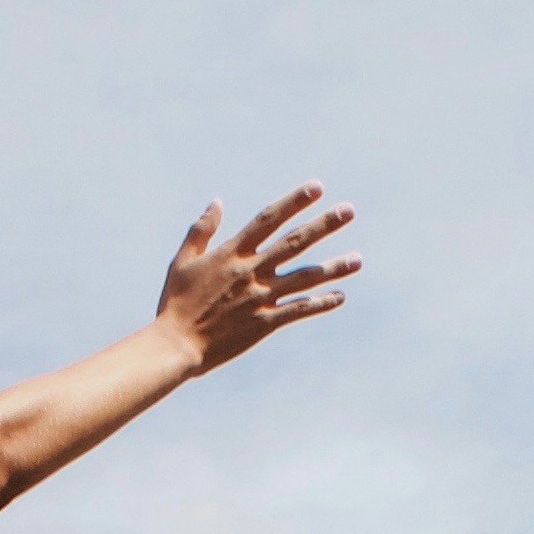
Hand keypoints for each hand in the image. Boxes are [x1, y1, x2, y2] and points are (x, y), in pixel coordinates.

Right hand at [155, 187, 357, 371]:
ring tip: (358, 259)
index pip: (268, 219)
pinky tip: (340, 296)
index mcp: (232, 253)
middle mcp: (251, 271)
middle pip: (294, 242)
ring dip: (333, 267)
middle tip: (349, 211)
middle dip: (324, 225)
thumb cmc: (175, 302)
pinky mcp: (264, 323)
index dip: (294, 202)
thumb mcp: (183, 261)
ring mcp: (260, 297)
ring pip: (305, 277)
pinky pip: (298, 310)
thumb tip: (217, 202)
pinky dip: (320, 303)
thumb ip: (201, 230)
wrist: (176, 345)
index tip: (317, 188)